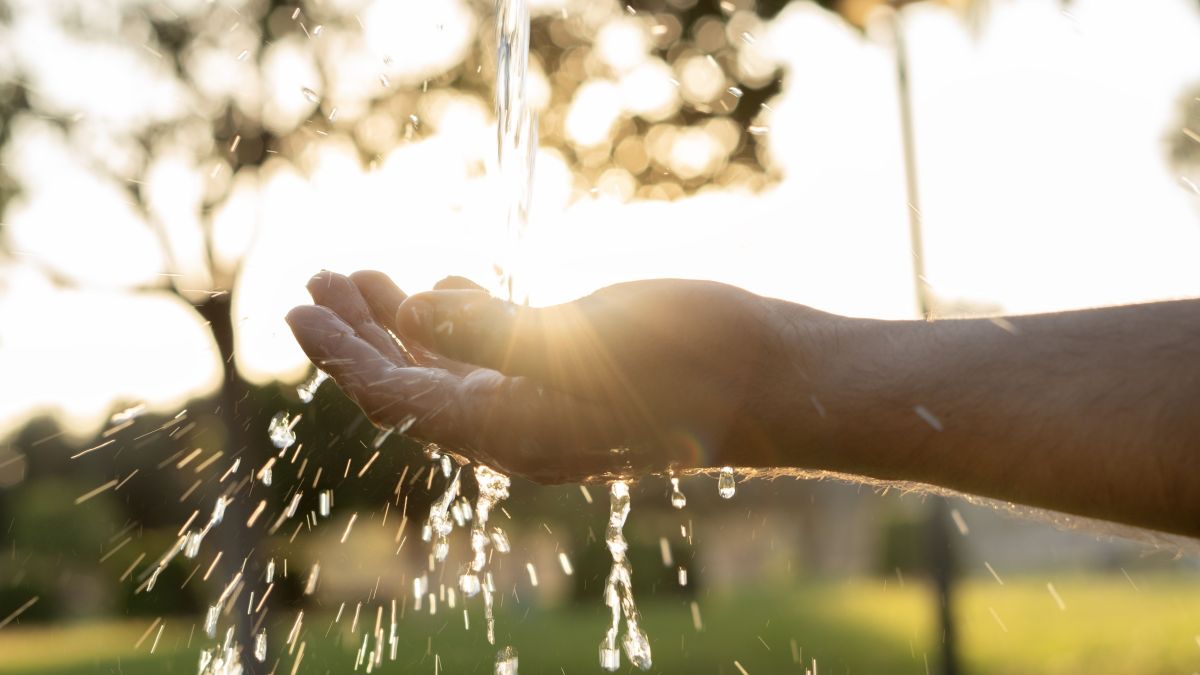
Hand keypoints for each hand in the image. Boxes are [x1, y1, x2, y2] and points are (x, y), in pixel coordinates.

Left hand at [286, 271, 838, 482]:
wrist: (769, 380)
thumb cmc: (684, 364)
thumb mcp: (576, 344)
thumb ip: (488, 334)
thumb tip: (415, 316)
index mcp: (506, 430)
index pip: (398, 397)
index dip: (343, 354)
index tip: (300, 308)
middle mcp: (514, 425)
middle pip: (413, 383)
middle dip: (362, 333)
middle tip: (320, 281)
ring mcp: (545, 402)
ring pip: (452, 366)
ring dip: (404, 322)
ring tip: (363, 278)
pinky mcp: (574, 378)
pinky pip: (496, 355)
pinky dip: (461, 322)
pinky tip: (444, 290)